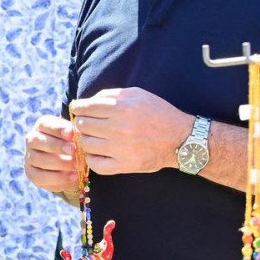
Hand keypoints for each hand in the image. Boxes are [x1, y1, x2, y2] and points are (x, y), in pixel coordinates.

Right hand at [25, 116, 80, 192]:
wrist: (68, 164)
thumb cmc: (73, 144)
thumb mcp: (75, 137)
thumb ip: (76, 135)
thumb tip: (79, 136)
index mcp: (42, 126)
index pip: (45, 124)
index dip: (58, 129)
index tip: (71, 134)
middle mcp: (32, 140)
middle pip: (37, 141)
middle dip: (56, 146)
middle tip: (74, 151)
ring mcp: (29, 157)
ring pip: (38, 160)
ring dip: (60, 164)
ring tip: (78, 166)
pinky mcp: (31, 174)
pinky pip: (41, 177)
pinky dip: (59, 178)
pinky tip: (74, 176)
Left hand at [68, 87, 193, 175]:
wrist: (181, 138)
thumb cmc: (158, 113)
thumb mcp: (137, 94)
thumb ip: (111, 94)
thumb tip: (87, 102)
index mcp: (121, 108)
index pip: (85, 108)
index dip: (78, 108)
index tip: (78, 110)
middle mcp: (119, 128)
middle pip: (83, 126)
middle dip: (82, 123)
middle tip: (87, 124)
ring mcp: (120, 148)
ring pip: (86, 144)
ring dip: (85, 140)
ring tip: (92, 138)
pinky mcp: (125, 165)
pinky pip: (96, 164)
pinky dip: (91, 159)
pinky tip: (96, 153)